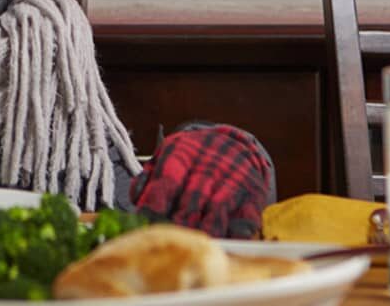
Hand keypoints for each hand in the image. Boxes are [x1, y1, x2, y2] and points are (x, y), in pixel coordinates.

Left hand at [128, 123, 275, 238]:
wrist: (234, 142)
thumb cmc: (193, 156)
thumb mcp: (167, 154)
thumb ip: (148, 177)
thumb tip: (137, 199)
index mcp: (182, 154)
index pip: (166, 183)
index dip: (155, 206)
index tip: (147, 224)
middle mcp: (208, 165)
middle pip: (191, 200)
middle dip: (178, 224)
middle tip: (168, 242)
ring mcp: (232, 178)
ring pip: (217, 209)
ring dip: (204, 231)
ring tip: (193, 247)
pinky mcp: (252, 193)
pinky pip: (246, 216)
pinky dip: (236, 233)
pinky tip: (225, 243)